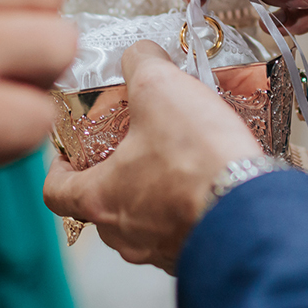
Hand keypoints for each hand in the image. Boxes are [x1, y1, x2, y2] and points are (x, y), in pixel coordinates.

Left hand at [43, 41, 260, 272]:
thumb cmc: (197, 160)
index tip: (71, 152)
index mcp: (100, 199)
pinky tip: (209, 180)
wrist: (253, 212)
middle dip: (116, 173)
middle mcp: (125, 235)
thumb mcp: (160, 88)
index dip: (58, 168)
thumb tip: (139, 53)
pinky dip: (188, 206)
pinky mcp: (198, 254)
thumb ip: (141, 62)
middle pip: (102, 205)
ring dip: (155, 191)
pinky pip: (183, 230)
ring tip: (179, 158)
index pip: (55, 193)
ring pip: (145, 221)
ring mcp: (162, 251)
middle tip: (133, 144)